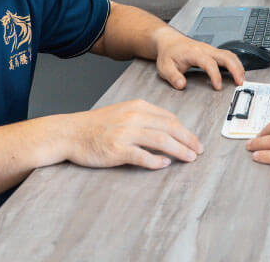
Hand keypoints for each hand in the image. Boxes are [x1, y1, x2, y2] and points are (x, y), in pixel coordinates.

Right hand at [62, 99, 203, 169]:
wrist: (71, 132)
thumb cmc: (97, 124)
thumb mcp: (123, 112)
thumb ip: (144, 117)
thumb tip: (168, 128)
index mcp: (138, 106)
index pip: (169, 118)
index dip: (185, 130)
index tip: (194, 140)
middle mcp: (134, 117)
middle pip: (170, 128)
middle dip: (188, 140)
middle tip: (198, 150)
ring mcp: (125, 133)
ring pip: (161, 140)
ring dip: (179, 150)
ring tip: (189, 158)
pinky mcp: (117, 149)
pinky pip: (142, 156)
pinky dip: (156, 161)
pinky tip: (164, 164)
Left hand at [154, 29, 244, 89]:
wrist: (169, 41)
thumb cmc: (168, 54)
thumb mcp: (164, 67)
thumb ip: (173, 77)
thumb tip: (182, 85)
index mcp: (194, 52)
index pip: (209, 63)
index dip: (215, 75)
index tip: (218, 86)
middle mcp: (205, 49)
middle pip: (225, 56)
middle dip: (235, 68)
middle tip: (240, 82)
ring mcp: (210, 49)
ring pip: (229, 54)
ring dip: (238, 66)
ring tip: (242, 79)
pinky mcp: (213, 51)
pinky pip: (228, 55)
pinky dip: (235, 63)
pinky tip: (238, 71)